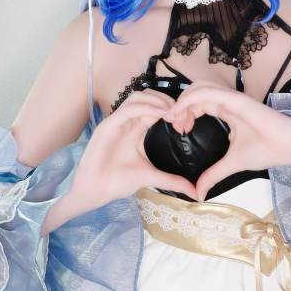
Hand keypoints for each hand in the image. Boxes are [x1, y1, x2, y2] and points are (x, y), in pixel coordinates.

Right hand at [67, 89, 197, 215]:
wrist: (94, 192)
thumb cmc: (117, 182)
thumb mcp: (150, 177)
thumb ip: (172, 181)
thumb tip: (195, 193)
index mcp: (135, 128)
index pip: (154, 108)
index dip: (171, 109)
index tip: (185, 120)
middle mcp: (126, 121)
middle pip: (147, 96)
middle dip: (166, 100)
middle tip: (180, 114)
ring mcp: (116, 122)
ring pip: (137, 97)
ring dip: (156, 100)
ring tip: (171, 111)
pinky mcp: (107, 126)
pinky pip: (128, 109)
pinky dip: (145, 107)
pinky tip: (159, 113)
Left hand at [162, 80, 290, 200]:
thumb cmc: (267, 150)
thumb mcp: (232, 164)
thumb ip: (214, 174)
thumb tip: (198, 193)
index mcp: (226, 110)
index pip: (198, 102)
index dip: (184, 112)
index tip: (177, 129)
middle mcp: (227, 101)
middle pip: (194, 92)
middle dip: (180, 105)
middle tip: (174, 125)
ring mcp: (232, 98)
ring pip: (199, 87)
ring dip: (183, 101)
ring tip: (176, 120)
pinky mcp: (236, 99)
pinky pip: (208, 92)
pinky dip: (190, 99)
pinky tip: (181, 112)